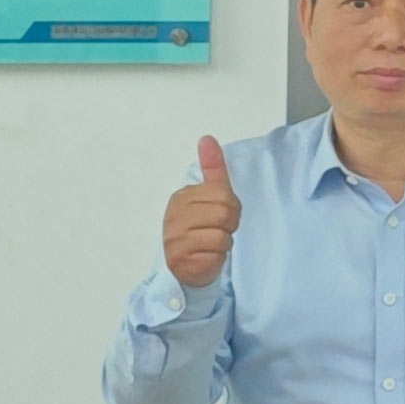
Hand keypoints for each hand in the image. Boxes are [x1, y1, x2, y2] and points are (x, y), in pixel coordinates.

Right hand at [162, 135, 240, 290]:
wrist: (188, 265)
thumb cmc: (202, 228)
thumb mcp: (209, 196)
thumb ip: (212, 168)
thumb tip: (207, 138)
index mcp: (181, 197)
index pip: (223, 195)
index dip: (231, 206)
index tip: (221, 213)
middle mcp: (173, 216)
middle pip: (224, 213)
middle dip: (230, 224)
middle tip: (219, 230)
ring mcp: (174, 239)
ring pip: (222, 235)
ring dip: (225, 241)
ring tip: (212, 242)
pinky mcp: (181, 260)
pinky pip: (216, 253)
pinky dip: (219, 256)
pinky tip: (207, 255)